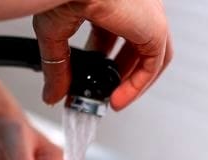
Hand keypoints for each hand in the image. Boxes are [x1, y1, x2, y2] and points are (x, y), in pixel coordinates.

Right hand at [34, 0, 172, 109]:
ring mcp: (146, 12)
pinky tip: (118, 98)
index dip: (103, 60)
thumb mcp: (54, 34)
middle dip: (119, 73)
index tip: (91, 78)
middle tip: (104, 92)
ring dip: (132, 83)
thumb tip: (52, 94)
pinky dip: (137, 85)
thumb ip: (57, 68)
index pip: (113, 32)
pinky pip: (154, 64)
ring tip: (114, 101)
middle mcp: (131, 2)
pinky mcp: (155, 26)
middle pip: (136, 44)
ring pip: (151, 54)